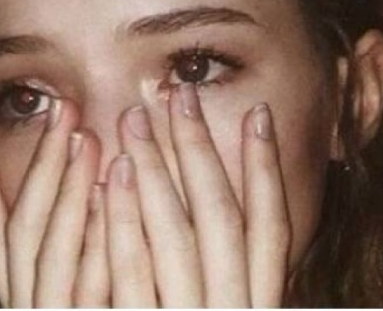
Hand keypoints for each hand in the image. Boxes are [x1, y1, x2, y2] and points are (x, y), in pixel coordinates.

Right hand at [0, 98, 110, 306]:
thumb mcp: (87, 292)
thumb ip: (80, 259)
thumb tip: (58, 190)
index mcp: (28, 304)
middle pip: (26, 232)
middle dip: (44, 166)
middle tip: (63, 109)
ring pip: (56, 254)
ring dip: (71, 189)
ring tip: (87, 136)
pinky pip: (92, 288)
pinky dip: (100, 240)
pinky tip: (112, 194)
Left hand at [107, 83, 290, 306]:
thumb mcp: (215, 310)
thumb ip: (223, 276)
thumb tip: (218, 199)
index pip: (272, 232)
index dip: (267, 169)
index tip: (259, 111)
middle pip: (220, 219)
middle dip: (200, 150)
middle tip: (181, 94)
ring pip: (174, 236)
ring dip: (154, 170)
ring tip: (135, 118)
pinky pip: (130, 272)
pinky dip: (121, 221)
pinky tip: (110, 177)